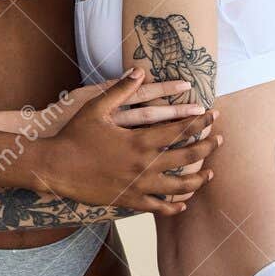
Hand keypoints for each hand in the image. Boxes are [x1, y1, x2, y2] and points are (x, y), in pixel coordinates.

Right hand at [38, 68, 220, 214]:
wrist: (55, 167)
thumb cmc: (74, 135)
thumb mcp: (95, 107)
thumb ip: (120, 88)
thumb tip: (139, 69)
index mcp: (139, 141)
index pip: (180, 130)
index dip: (199, 121)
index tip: (211, 115)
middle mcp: (144, 165)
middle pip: (187, 157)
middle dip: (207, 147)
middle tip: (220, 140)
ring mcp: (138, 185)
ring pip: (179, 186)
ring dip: (198, 179)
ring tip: (209, 173)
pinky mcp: (129, 200)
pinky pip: (159, 206)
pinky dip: (174, 204)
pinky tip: (183, 202)